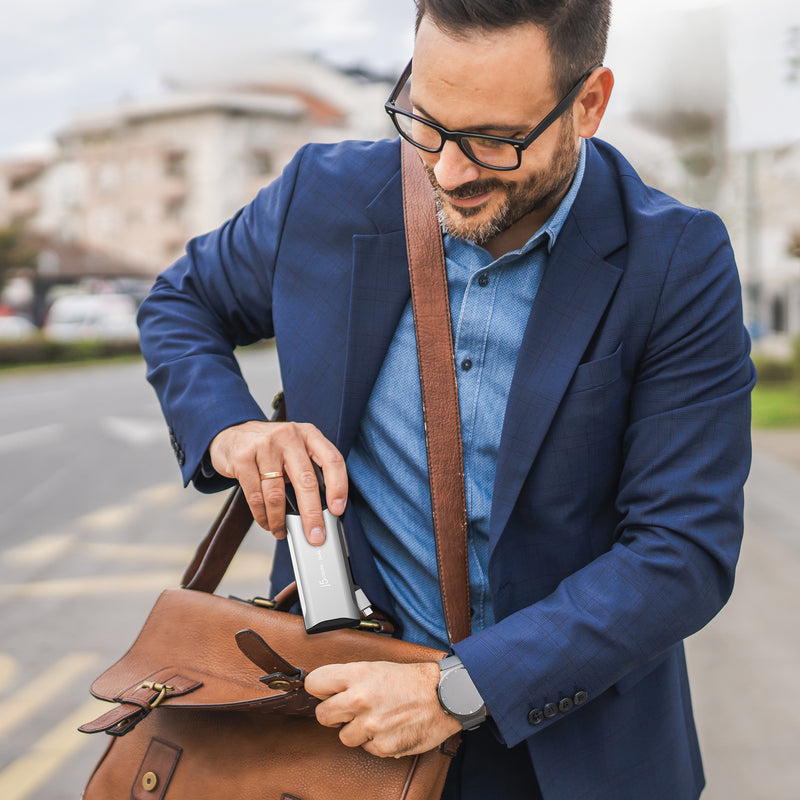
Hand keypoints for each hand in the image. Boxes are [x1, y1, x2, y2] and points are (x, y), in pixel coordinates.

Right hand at [208, 420, 346, 542]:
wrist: (232, 434)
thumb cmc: (271, 447)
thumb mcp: (296, 448)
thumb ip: (310, 469)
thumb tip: (325, 509)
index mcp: (308, 434)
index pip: (332, 460)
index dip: (339, 487)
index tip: (338, 510)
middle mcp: (289, 436)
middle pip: (306, 480)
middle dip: (312, 514)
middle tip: (315, 536)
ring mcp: (264, 445)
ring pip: (277, 493)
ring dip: (280, 520)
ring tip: (282, 531)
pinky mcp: (243, 458)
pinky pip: (256, 496)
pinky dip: (262, 516)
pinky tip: (267, 522)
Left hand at [305, 661, 460, 757]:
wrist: (445, 696)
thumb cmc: (412, 680)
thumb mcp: (378, 667)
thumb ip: (350, 678)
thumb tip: (325, 690)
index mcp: (358, 674)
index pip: (315, 683)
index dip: (318, 689)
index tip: (324, 693)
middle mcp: (361, 699)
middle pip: (322, 716)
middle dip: (334, 715)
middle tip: (349, 711)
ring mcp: (371, 724)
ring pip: (344, 737)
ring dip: (358, 731)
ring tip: (377, 718)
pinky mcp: (383, 746)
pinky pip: (368, 749)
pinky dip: (377, 742)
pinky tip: (390, 728)